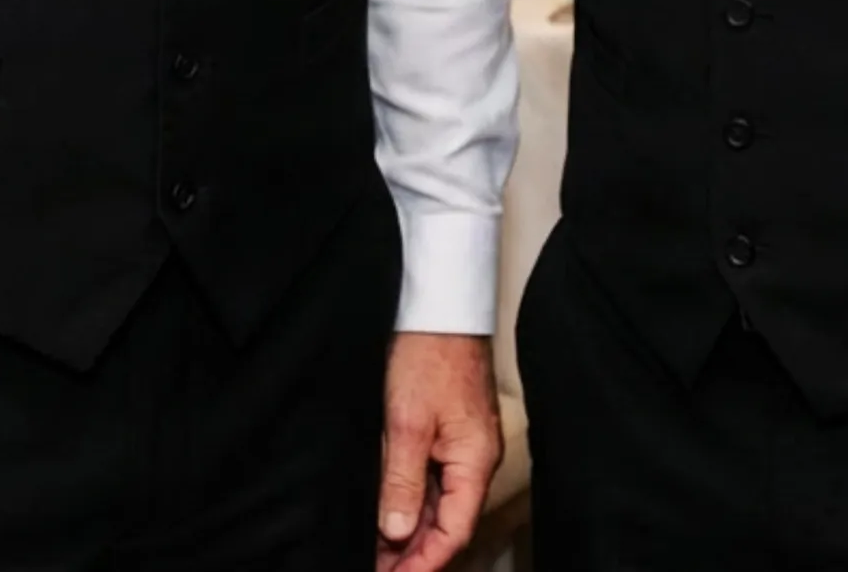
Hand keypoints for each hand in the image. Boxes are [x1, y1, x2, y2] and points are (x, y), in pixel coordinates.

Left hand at [376, 331, 500, 571]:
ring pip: (437, 501)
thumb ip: (402, 482)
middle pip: (447, 521)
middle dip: (411, 551)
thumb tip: (396, 533)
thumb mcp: (406, 422)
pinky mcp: (449, 428)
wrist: (438, 302)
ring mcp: (463, 442)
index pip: (454, 531)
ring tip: (372, 548)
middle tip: (373, 567)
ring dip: (407, 527)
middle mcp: (475, 457)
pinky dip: (409, 497)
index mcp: (475, 460)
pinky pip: (432, 477)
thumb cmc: (429, 352)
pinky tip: (383, 509)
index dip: (423, 564)